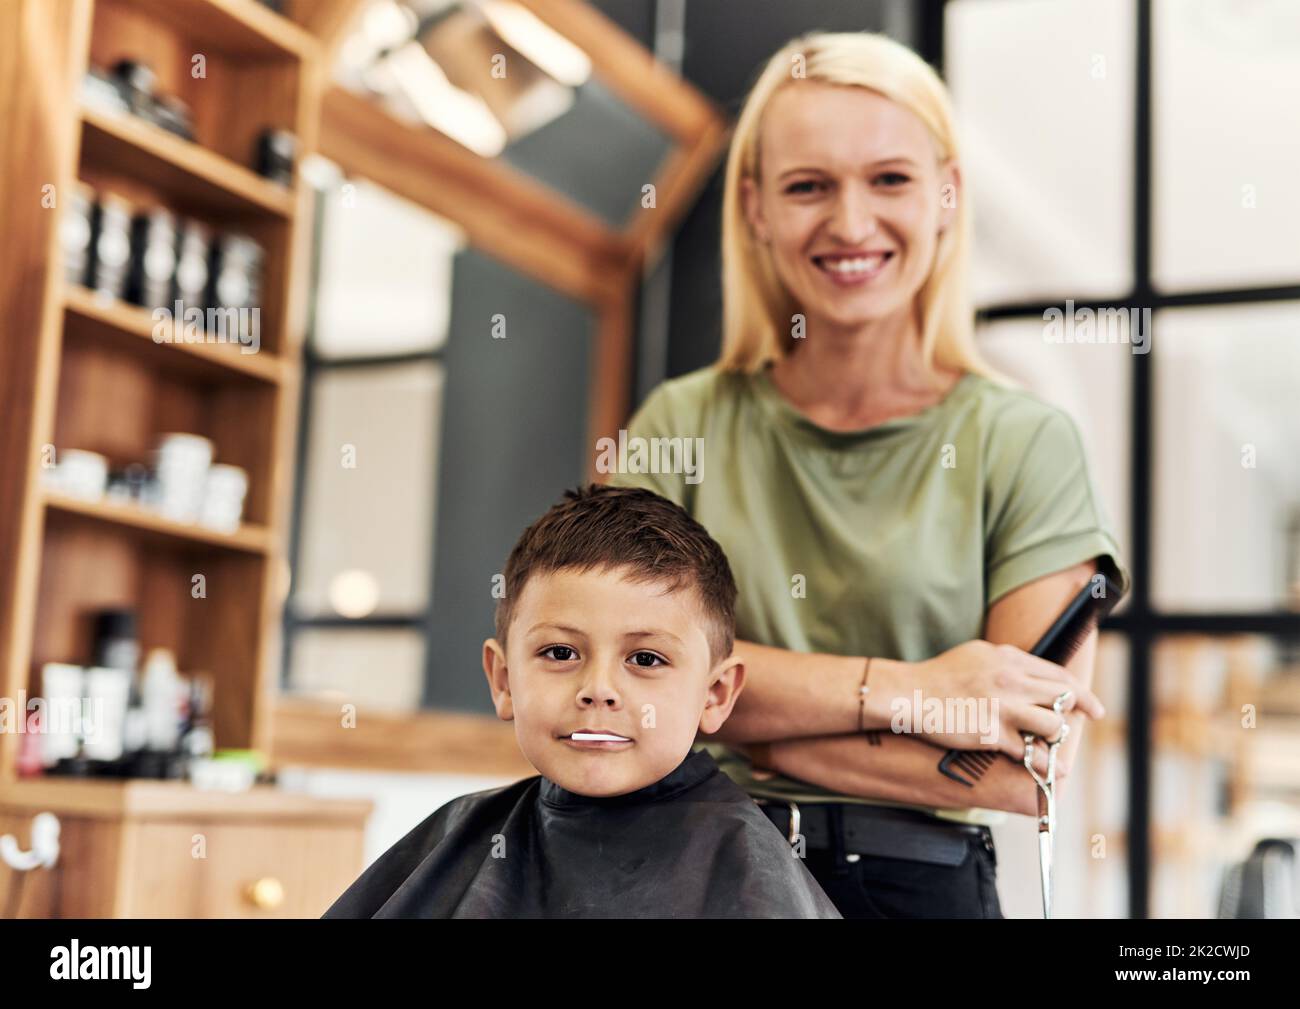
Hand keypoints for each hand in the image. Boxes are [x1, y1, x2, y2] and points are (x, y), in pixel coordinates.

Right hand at [870, 640, 1102, 764]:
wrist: (909, 693)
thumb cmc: (938, 675)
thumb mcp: (975, 655)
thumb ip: (1004, 662)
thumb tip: (1024, 671)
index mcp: (1007, 658)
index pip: (1056, 674)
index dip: (1079, 691)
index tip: (1091, 704)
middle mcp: (1011, 680)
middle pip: (1063, 696)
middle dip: (1083, 709)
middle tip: (1092, 718)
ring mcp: (1003, 707)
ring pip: (1053, 725)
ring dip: (1058, 737)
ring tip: (1056, 745)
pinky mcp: (992, 733)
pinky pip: (1029, 752)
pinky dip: (1042, 763)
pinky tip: (1049, 769)